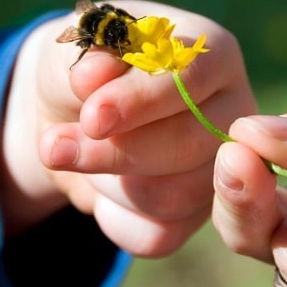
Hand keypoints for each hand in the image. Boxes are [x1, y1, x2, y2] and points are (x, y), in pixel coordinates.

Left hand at [0, 0, 255, 256]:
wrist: (73, 116)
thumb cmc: (84, 72)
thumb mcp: (74, 51)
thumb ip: (86, 58)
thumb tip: (94, 75)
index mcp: (212, 55)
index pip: (192, 78)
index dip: (142, 101)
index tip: (92, 119)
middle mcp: (233, 112)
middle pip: (189, 146)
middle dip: (115, 153)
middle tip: (54, 147)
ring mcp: (222, 169)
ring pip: (174, 198)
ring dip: (106, 183)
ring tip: (70, 154)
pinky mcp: (198, 213)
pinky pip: (160, 235)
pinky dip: (114, 218)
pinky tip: (97, 188)